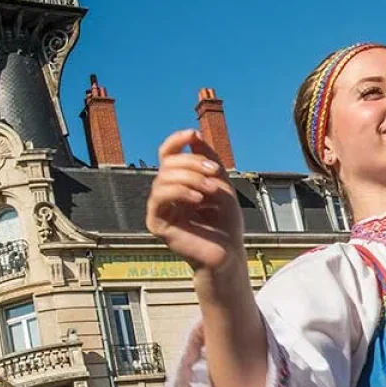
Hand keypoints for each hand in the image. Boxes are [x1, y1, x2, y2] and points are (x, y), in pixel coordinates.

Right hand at [146, 130, 245, 274]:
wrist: (228, 253)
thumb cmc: (226, 223)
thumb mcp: (221, 184)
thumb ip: (208, 160)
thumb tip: (193, 135)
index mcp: (179, 183)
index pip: (168, 155)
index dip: (176, 140)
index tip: (193, 133)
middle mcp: (166, 194)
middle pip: (168, 164)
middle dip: (193, 163)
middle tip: (215, 174)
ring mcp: (160, 208)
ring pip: (163, 179)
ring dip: (191, 178)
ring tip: (211, 191)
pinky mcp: (157, 223)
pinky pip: (159, 198)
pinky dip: (180, 192)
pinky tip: (198, 199)